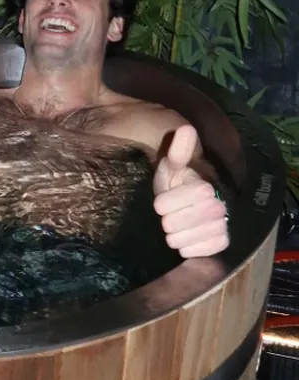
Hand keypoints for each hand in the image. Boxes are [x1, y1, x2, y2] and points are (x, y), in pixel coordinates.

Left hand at [153, 123, 228, 257]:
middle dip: (169, 220)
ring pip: (193, 237)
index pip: (192, 196)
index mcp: (205, 187)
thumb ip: (177, 151)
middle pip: (187, 219)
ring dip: (177, 236)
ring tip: (172, 231)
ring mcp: (221, 225)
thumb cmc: (172, 186)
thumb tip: (186, 128)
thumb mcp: (169, 167)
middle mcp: (218, 206)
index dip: (168, 202)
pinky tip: (184, 241)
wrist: (176, 210)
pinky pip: (205, 250)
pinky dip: (189, 249)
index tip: (159, 204)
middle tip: (165, 218)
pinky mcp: (221, 243)